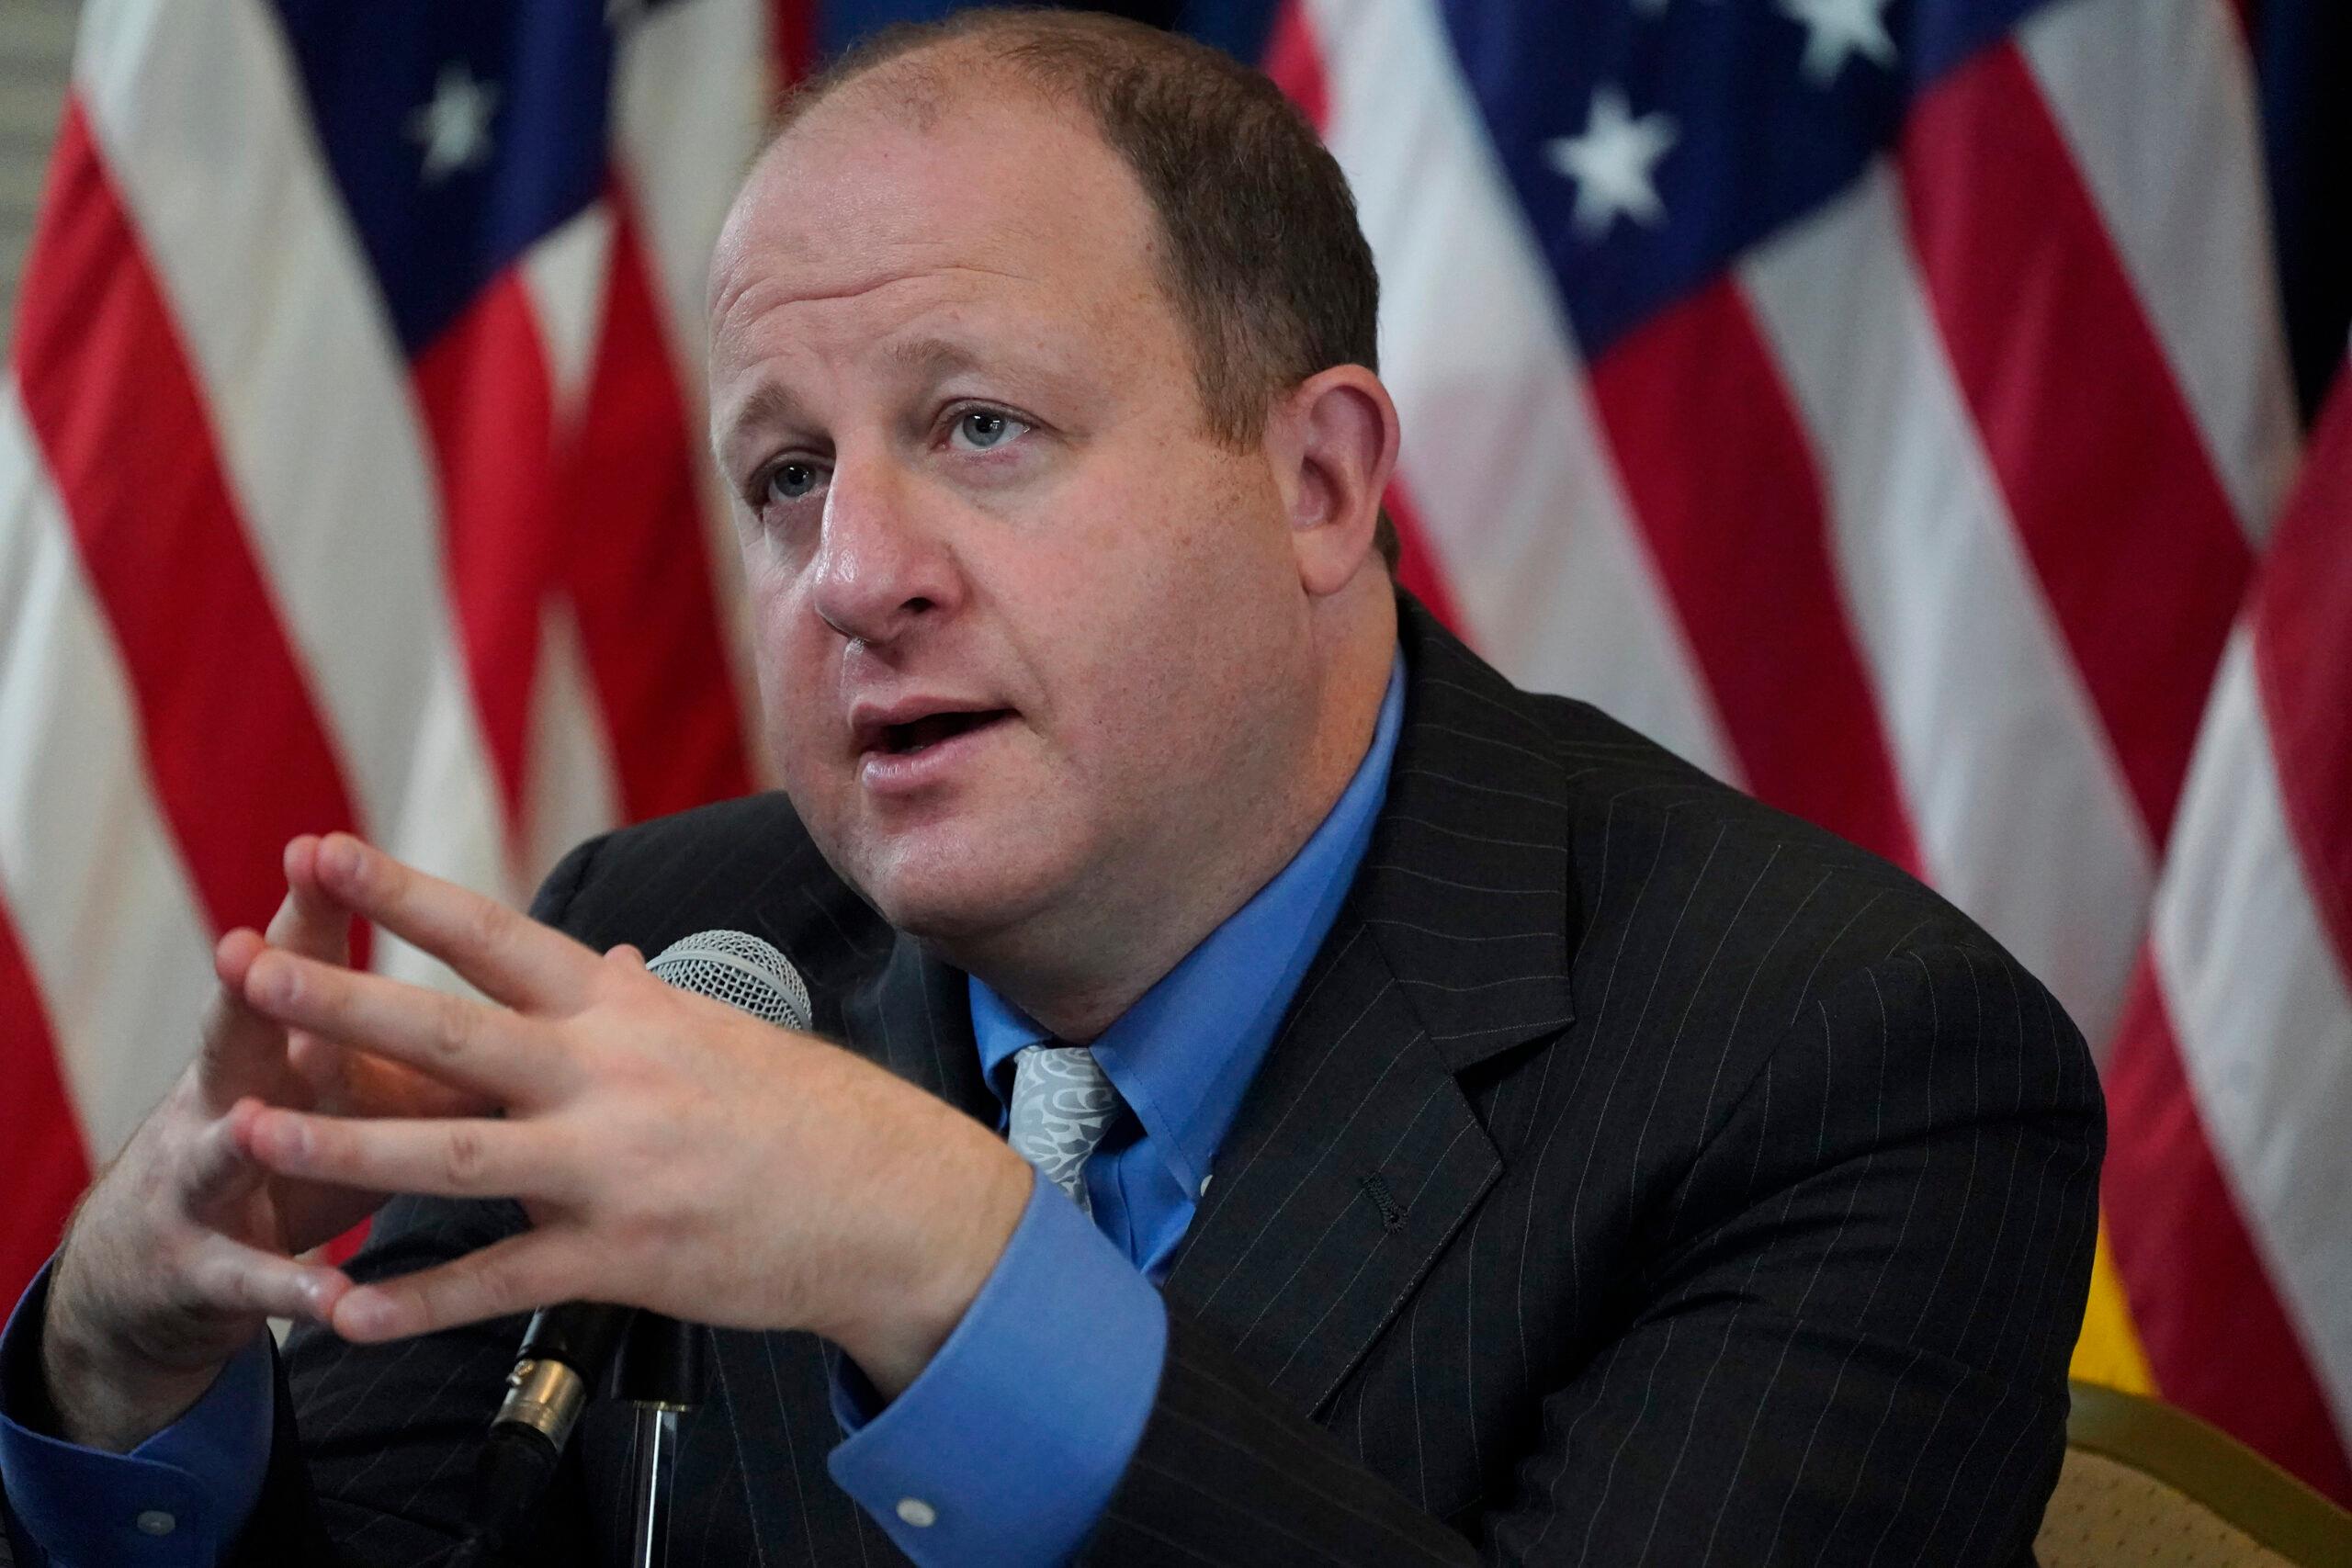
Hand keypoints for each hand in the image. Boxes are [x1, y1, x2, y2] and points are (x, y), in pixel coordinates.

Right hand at [43, 837, 489, 1450]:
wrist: (174, 1251)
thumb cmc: (306, 1137)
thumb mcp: (381, 1083)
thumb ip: (473, 1033)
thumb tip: (590, 972)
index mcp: (293, 1040)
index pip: (312, 957)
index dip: (327, 910)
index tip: (326, 848)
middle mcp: (239, 1093)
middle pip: (251, 1034)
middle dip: (260, 995)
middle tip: (243, 951)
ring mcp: (209, 1179)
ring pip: (231, 1154)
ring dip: (252, 1139)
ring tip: (258, 1127)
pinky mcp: (208, 1268)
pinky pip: (253, 1282)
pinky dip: (289, 1288)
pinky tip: (327, 1298)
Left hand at [228, 833, 1034, 1397]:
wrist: (894, 1202)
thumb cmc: (811, 1114)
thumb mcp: (720, 1030)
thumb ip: (638, 998)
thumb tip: (597, 955)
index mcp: (626, 1012)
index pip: (496, 937)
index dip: (400, 893)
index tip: (320, 850)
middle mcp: (611, 1078)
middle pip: (452, 1032)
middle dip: (340, 997)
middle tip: (248, 961)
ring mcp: (613, 1170)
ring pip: (456, 1156)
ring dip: (342, 1149)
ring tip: (247, 1136)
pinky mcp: (622, 1259)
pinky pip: (501, 1284)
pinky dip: (420, 1302)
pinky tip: (349, 1313)